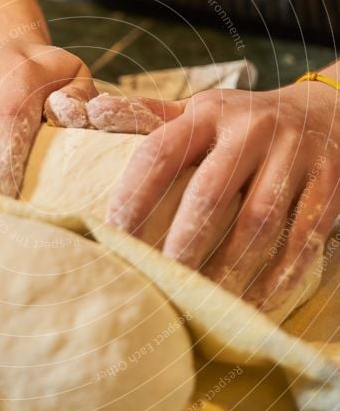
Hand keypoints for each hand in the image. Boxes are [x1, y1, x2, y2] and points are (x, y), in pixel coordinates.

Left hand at [57, 86, 338, 310]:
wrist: (329, 111)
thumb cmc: (246, 120)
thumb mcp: (202, 110)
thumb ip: (152, 116)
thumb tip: (95, 110)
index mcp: (208, 114)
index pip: (160, 152)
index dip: (133, 196)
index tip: (113, 235)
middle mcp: (251, 130)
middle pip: (210, 193)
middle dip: (183, 242)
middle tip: (161, 280)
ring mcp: (294, 155)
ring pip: (258, 219)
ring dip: (229, 265)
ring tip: (205, 301)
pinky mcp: (328, 183)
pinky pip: (304, 234)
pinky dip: (281, 272)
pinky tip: (258, 300)